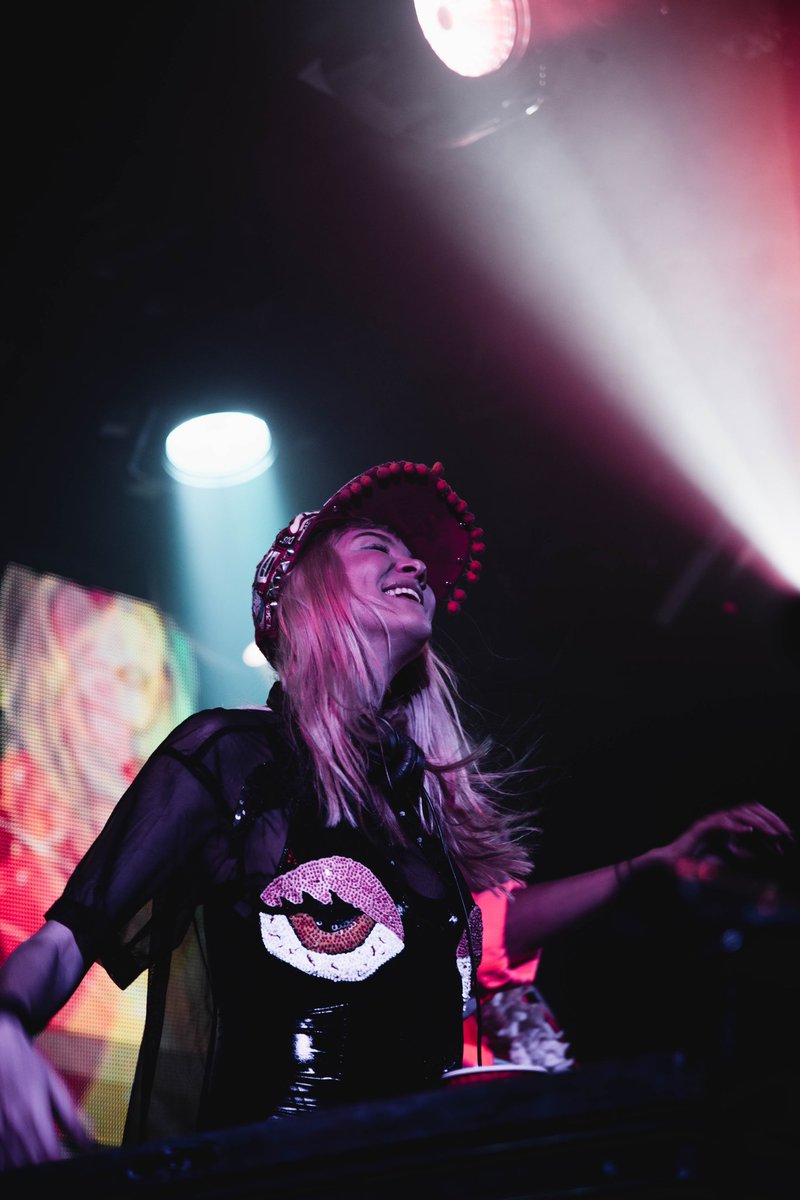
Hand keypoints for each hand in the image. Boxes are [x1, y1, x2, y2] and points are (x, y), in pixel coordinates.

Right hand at [0, 1012, 92, 1170]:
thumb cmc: (26, 1065)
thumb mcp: (53, 1084)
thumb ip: (70, 1114)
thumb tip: (87, 1137)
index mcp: (34, 1112)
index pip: (50, 1152)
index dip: (61, 1162)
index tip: (69, 1161)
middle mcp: (15, 1125)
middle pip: (33, 1162)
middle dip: (47, 1165)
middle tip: (56, 1158)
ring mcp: (0, 1132)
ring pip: (15, 1164)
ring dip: (29, 1164)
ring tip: (39, 1154)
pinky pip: (1, 1160)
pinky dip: (10, 1162)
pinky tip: (20, 1153)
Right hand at [646, 802, 793, 873]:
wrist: (675, 864)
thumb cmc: (697, 862)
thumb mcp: (727, 858)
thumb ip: (741, 855)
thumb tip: (759, 857)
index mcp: (728, 823)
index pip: (753, 814)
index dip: (771, 821)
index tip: (786, 834)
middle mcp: (721, 818)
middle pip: (749, 809)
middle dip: (769, 819)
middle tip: (784, 832)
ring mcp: (711, 821)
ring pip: (737, 814)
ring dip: (756, 822)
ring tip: (771, 832)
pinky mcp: (702, 828)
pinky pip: (721, 823)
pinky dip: (735, 827)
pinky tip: (748, 833)